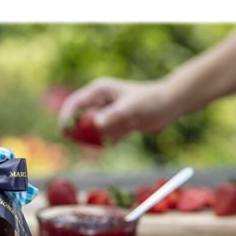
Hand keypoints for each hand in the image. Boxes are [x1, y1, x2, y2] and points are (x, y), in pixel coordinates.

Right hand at [58, 77, 177, 141]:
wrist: (170, 105)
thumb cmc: (151, 100)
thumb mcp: (131, 108)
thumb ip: (113, 116)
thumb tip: (96, 124)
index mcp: (98, 91)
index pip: (74, 104)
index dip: (66, 118)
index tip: (65, 132)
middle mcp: (100, 102)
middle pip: (79, 120)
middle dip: (81, 133)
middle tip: (88, 144)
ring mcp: (107, 114)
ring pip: (92, 131)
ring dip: (98, 139)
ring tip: (117, 134)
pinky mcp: (115, 124)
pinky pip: (104, 137)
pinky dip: (108, 141)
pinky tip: (123, 135)